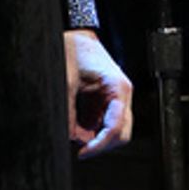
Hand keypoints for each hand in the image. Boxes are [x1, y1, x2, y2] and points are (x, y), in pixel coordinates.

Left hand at [66, 29, 133, 157]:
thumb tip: (68, 137)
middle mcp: (121, 95)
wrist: (76, 36)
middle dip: (101, 144)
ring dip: (95, 138)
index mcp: (118, 88)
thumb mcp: (67, 81)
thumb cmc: (76, 50)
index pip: (116, 127)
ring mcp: (114, 99)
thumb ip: (68, 112)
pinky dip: (89, 130)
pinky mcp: (105, 101)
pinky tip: (75, 127)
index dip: (100, 145)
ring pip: (113, 131)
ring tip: (73, 135)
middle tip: (81, 151)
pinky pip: (102, 124)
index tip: (83, 153)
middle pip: (121, 133)